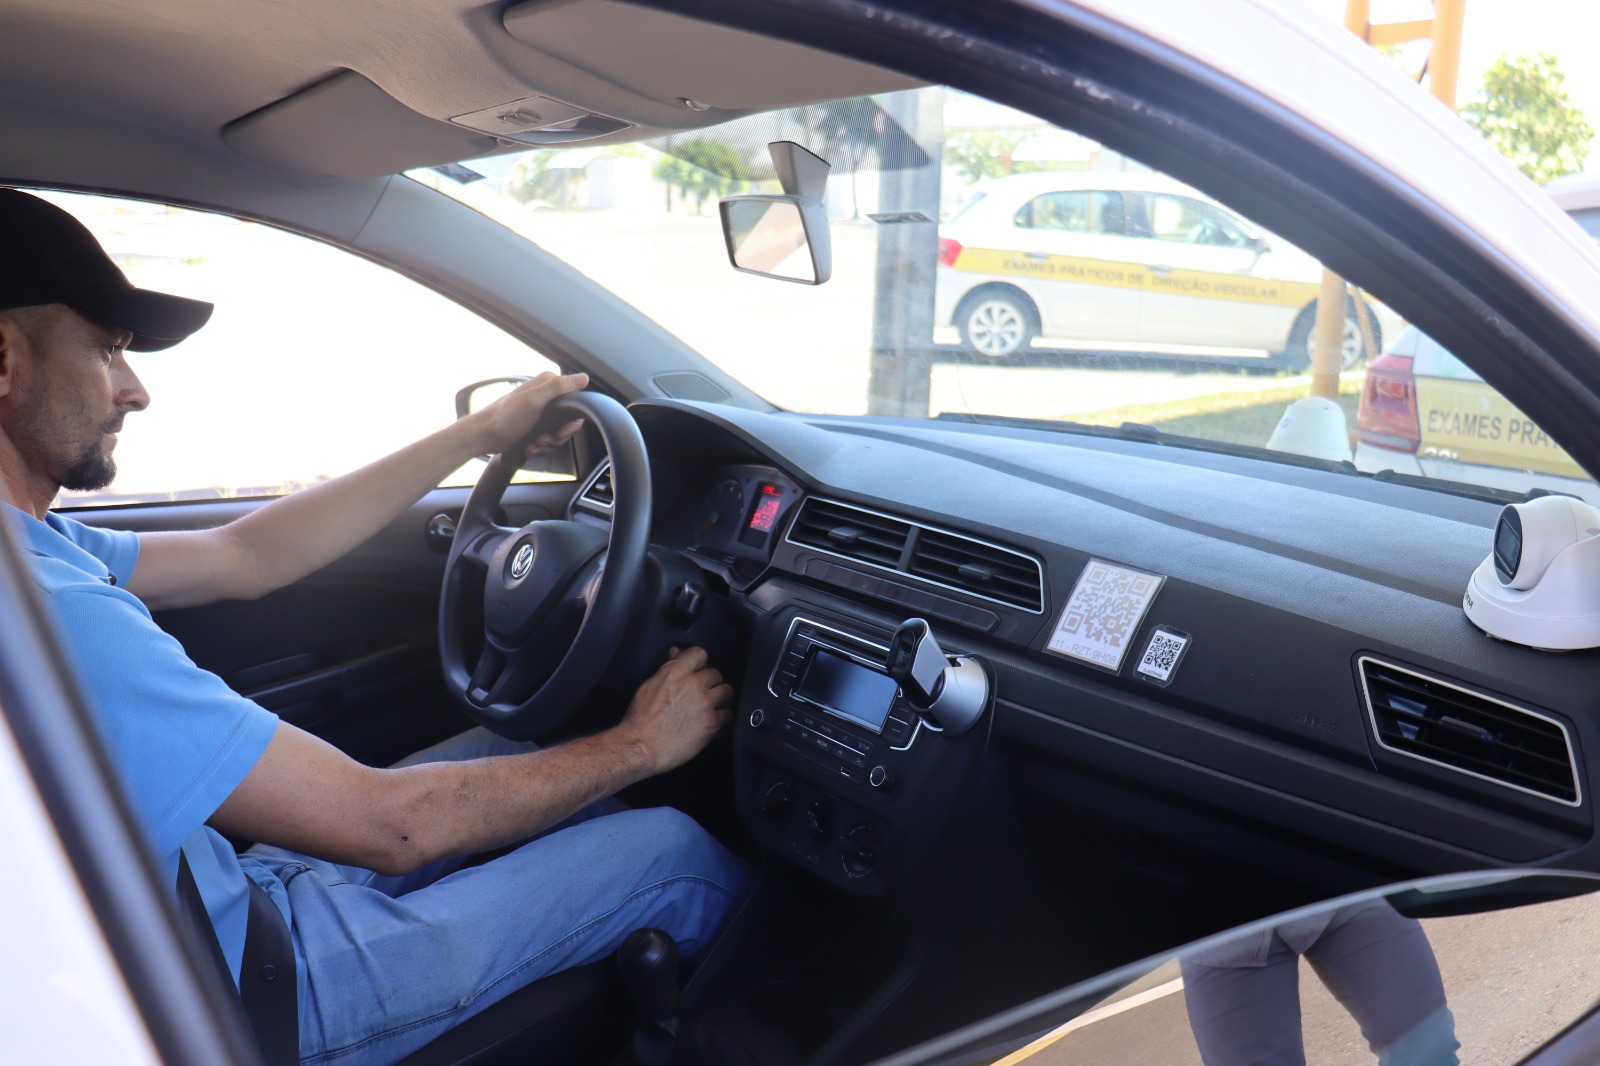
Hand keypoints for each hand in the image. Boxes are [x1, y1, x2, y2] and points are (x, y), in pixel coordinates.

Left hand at [467, 371, 589, 458]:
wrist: (485, 436)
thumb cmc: (505, 417)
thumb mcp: (533, 400)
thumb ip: (558, 387)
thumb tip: (584, 377)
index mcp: (549, 384)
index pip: (576, 403)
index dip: (570, 422)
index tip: (559, 431)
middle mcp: (547, 396)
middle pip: (569, 422)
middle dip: (556, 437)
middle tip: (542, 439)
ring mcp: (542, 412)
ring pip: (559, 434)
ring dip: (547, 444)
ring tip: (532, 444)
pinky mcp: (537, 426)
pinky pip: (549, 440)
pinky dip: (540, 447)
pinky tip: (529, 447)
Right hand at [618, 646, 734, 774]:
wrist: (641, 746)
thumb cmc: (640, 719)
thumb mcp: (649, 686)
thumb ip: (667, 668)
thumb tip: (676, 653)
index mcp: (675, 672)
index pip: (699, 654)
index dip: (700, 663)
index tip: (698, 671)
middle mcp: (693, 684)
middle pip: (715, 674)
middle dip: (710, 684)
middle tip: (702, 695)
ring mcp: (705, 703)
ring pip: (727, 692)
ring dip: (720, 699)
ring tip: (711, 708)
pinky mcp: (712, 723)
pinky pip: (729, 715)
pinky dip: (723, 719)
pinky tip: (714, 723)